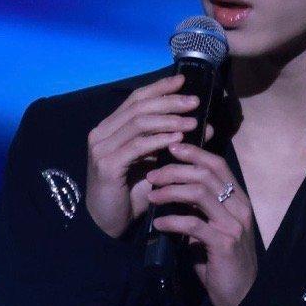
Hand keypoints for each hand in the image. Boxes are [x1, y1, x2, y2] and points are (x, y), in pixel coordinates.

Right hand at [84, 73, 213, 239]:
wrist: (108, 224)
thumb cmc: (131, 195)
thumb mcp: (156, 164)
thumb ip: (174, 143)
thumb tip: (204, 126)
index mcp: (110, 128)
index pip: (136, 99)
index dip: (159, 88)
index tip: (183, 81)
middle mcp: (101, 133)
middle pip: (138, 106)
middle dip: (169, 101)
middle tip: (194, 101)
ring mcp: (101, 148)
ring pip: (139, 123)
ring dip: (168, 119)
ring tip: (191, 120)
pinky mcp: (106, 164)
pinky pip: (137, 146)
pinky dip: (159, 139)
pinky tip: (177, 138)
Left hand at [145, 143, 257, 305]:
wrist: (242, 297)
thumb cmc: (222, 264)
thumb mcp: (212, 230)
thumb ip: (199, 211)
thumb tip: (172, 193)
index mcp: (238, 201)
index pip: (217, 165)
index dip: (194, 152)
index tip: (170, 147)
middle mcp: (239, 208)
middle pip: (206, 174)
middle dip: (175, 169)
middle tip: (152, 175)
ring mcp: (234, 226)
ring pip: (200, 193)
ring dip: (171, 191)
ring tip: (151, 196)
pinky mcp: (224, 244)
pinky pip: (194, 225)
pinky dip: (173, 221)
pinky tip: (159, 225)